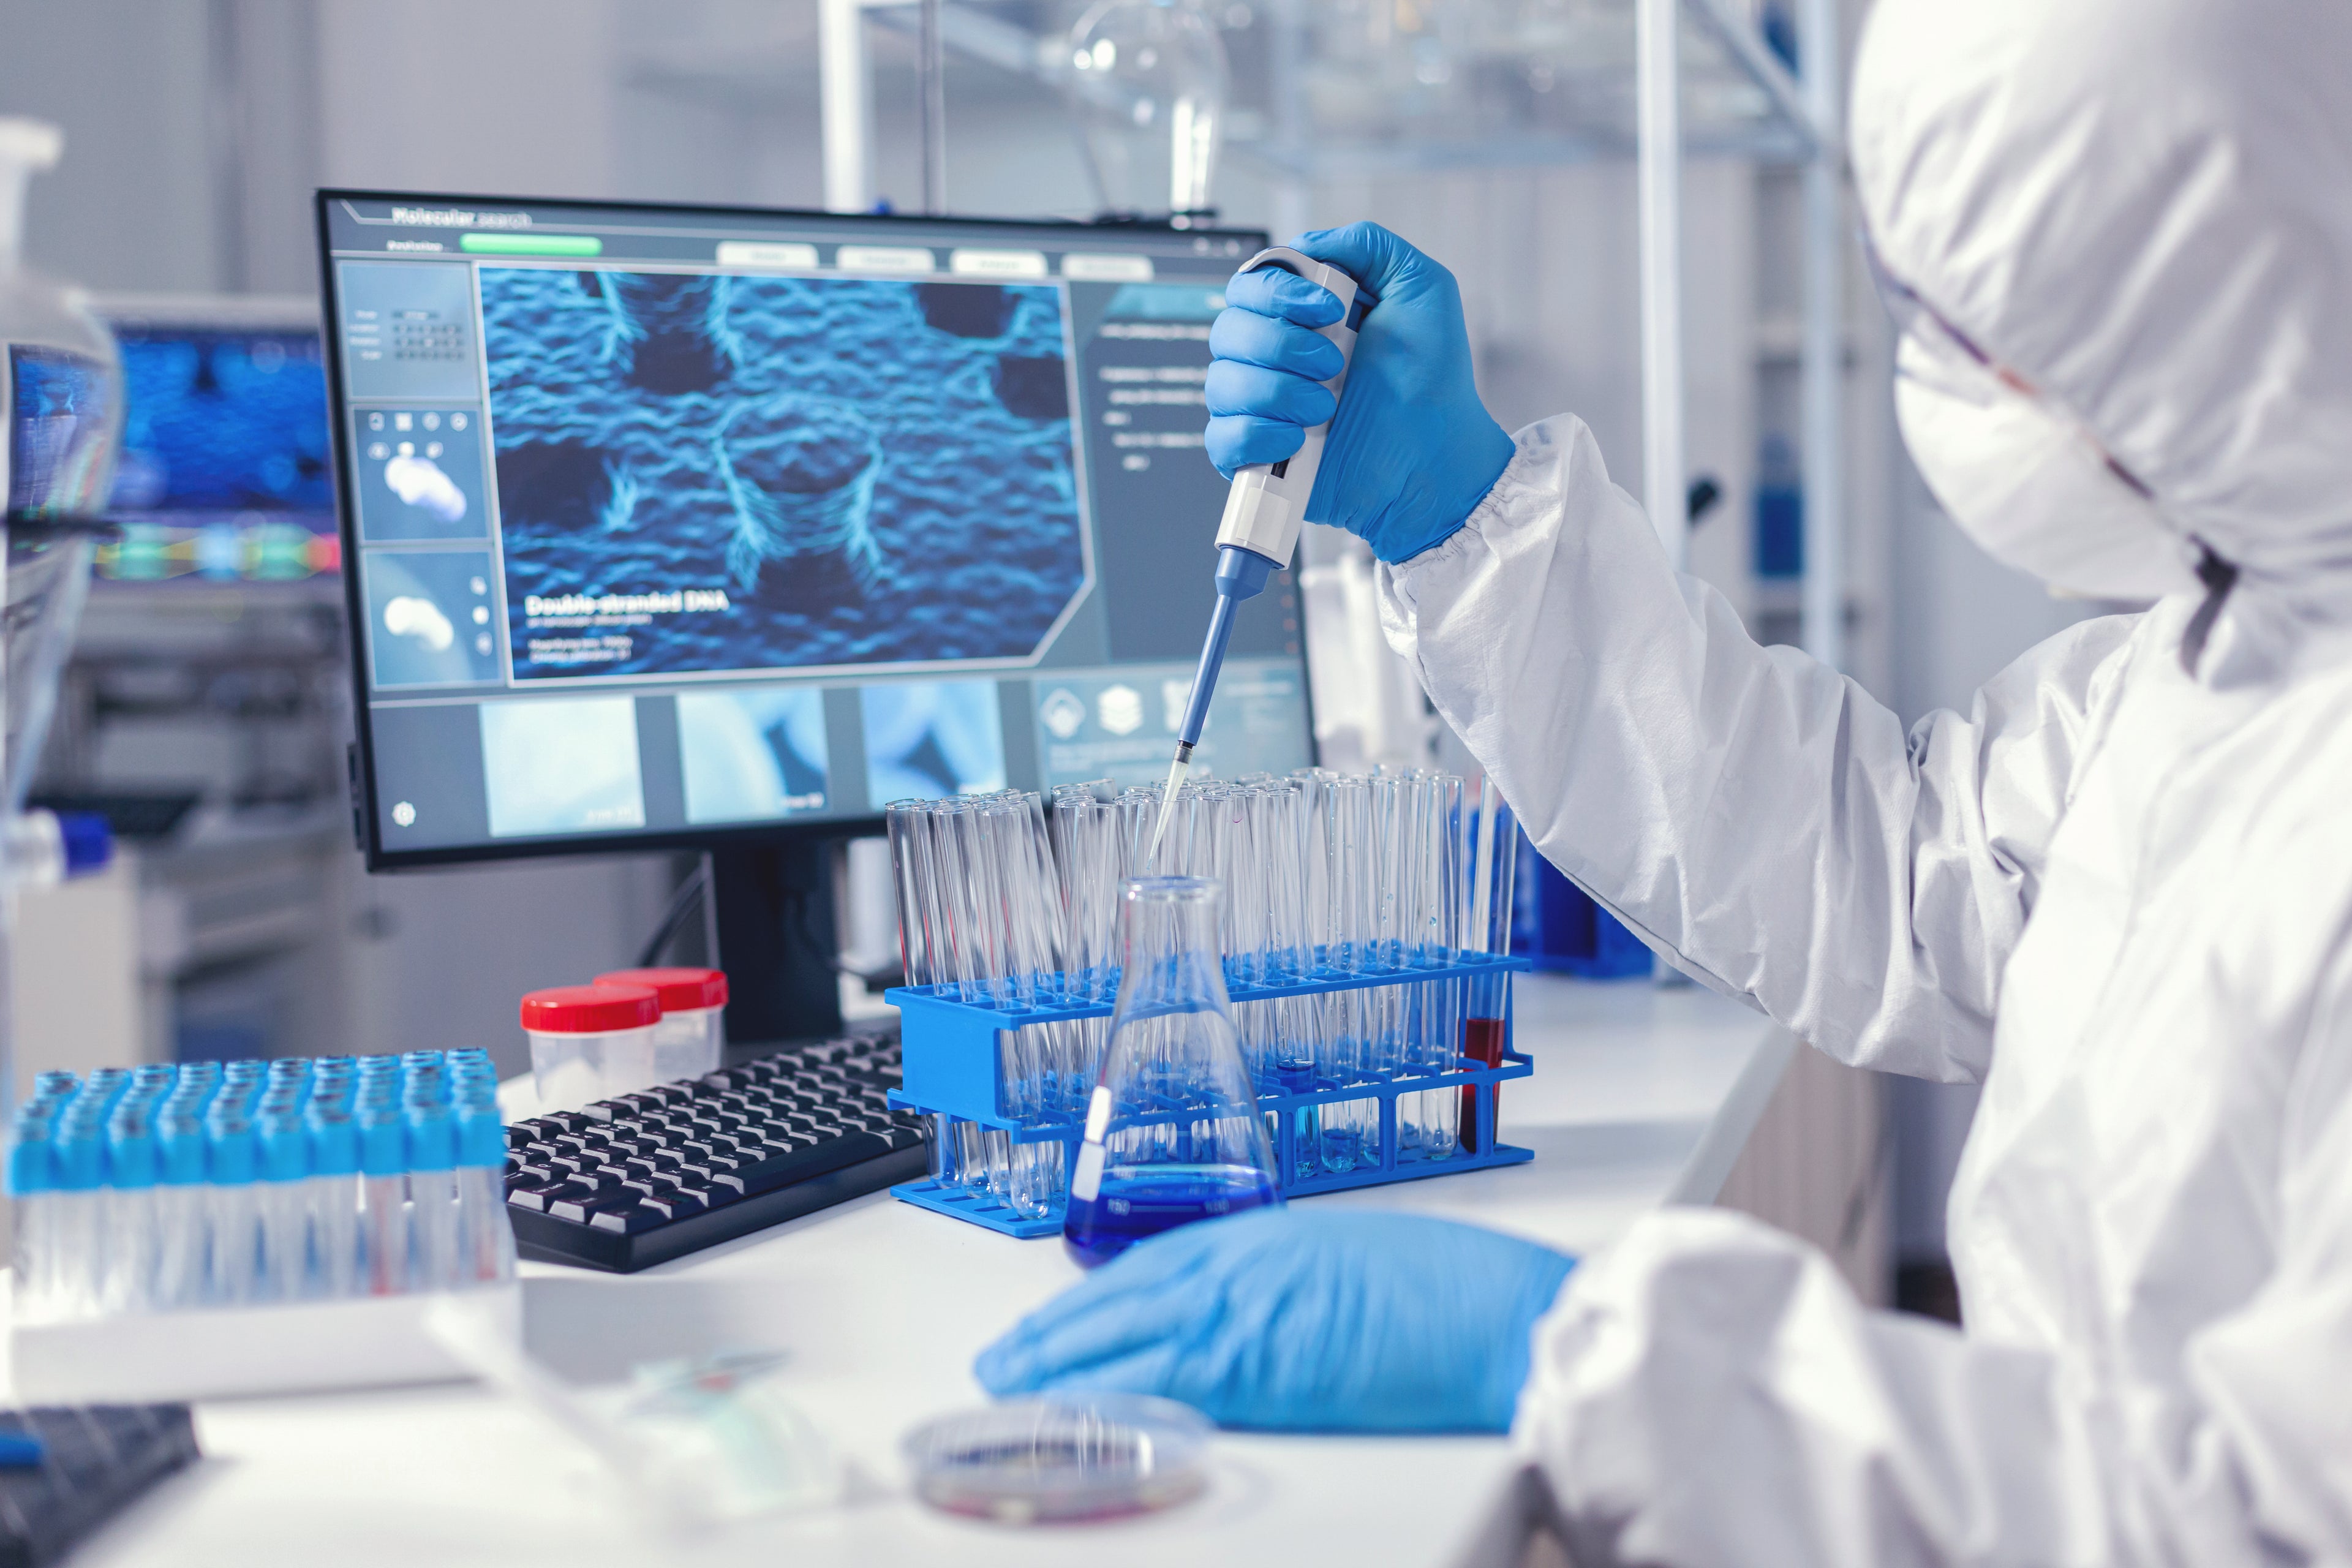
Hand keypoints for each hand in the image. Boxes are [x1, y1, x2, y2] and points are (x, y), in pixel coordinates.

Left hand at [974, 1208, 1574, 1432]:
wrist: (1503, 1314)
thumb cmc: (1453, 1289)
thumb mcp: (1352, 1259)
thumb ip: (1287, 1281)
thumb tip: (1251, 1313)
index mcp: (1267, 1233)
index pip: (1153, 1264)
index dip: (1095, 1296)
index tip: (1057, 1320)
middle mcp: (1244, 1264)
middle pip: (1122, 1299)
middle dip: (1055, 1332)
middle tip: (1002, 1361)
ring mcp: (1248, 1313)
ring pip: (1125, 1339)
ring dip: (1060, 1367)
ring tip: (1010, 1390)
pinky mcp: (1260, 1370)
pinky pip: (1163, 1387)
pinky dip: (1110, 1402)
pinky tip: (1075, 1419)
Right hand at [1205, 222, 1515, 564]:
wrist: (1436, 457)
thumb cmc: (1433, 381)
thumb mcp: (1420, 288)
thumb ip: (1366, 245)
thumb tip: (1305, 244)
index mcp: (1302, 316)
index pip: (1249, 284)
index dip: (1277, 293)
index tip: (1329, 310)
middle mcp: (1275, 357)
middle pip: (1226, 330)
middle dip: (1281, 345)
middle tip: (1334, 365)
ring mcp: (1262, 407)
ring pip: (1221, 383)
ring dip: (1277, 393)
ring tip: (1326, 409)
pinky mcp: (1257, 456)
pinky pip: (1221, 438)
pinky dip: (1257, 436)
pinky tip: (1297, 440)